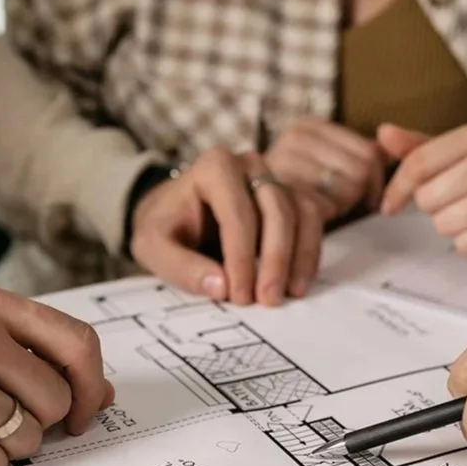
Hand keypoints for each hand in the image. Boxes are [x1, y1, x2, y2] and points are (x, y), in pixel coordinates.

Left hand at [130, 148, 323, 305]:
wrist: (178, 214)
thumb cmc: (167, 227)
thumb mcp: (154, 247)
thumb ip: (180, 266)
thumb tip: (220, 287)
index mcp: (215, 167)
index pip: (237, 213)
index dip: (242, 257)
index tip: (240, 296)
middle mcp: (250, 165)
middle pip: (276, 210)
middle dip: (275, 259)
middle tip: (267, 300)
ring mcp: (275, 178)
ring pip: (301, 214)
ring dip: (298, 258)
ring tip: (287, 295)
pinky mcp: (291, 196)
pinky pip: (312, 221)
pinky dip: (308, 254)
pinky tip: (297, 284)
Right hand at [264, 117, 384, 222]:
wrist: (239, 213)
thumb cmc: (292, 195)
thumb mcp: (327, 165)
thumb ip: (360, 154)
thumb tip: (395, 142)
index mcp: (308, 126)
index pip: (370, 152)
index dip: (377, 182)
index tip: (367, 199)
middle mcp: (293, 137)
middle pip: (362, 171)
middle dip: (359, 197)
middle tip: (341, 207)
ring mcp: (282, 163)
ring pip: (347, 191)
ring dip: (340, 209)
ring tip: (322, 209)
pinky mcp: (275, 192)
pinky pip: (324, 210)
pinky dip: (324, 219)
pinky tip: (308, 220)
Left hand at [378, 122, 466, 258]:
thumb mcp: (459, 155)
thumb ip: (419, 148)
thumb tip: (382, 134)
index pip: (418, 163)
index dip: (397, 188)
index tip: (389, 206)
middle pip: (428, 197)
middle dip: (433, 207)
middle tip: (456, 203)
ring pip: (444, 223)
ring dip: (450, 226)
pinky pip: (465, 244)